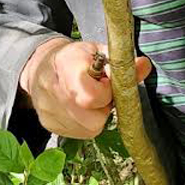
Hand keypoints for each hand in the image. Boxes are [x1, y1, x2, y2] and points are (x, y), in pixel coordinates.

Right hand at [20, 38, 150, 138]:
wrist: (40, 67)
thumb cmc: (74, 59)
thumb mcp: (98, 52)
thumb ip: (122, 63)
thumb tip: (144, 66)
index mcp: (67, 67)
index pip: (92, 96)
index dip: (106, 93)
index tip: (105, 83)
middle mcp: (54, 92)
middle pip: (94, 118)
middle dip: (103, 107)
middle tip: (99, 92)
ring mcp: (49, 112)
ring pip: (90, 128)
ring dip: (96, 116)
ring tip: (89, 100)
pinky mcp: (49, 126)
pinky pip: (80, 133)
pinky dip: (85, 123)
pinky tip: (80, 108)